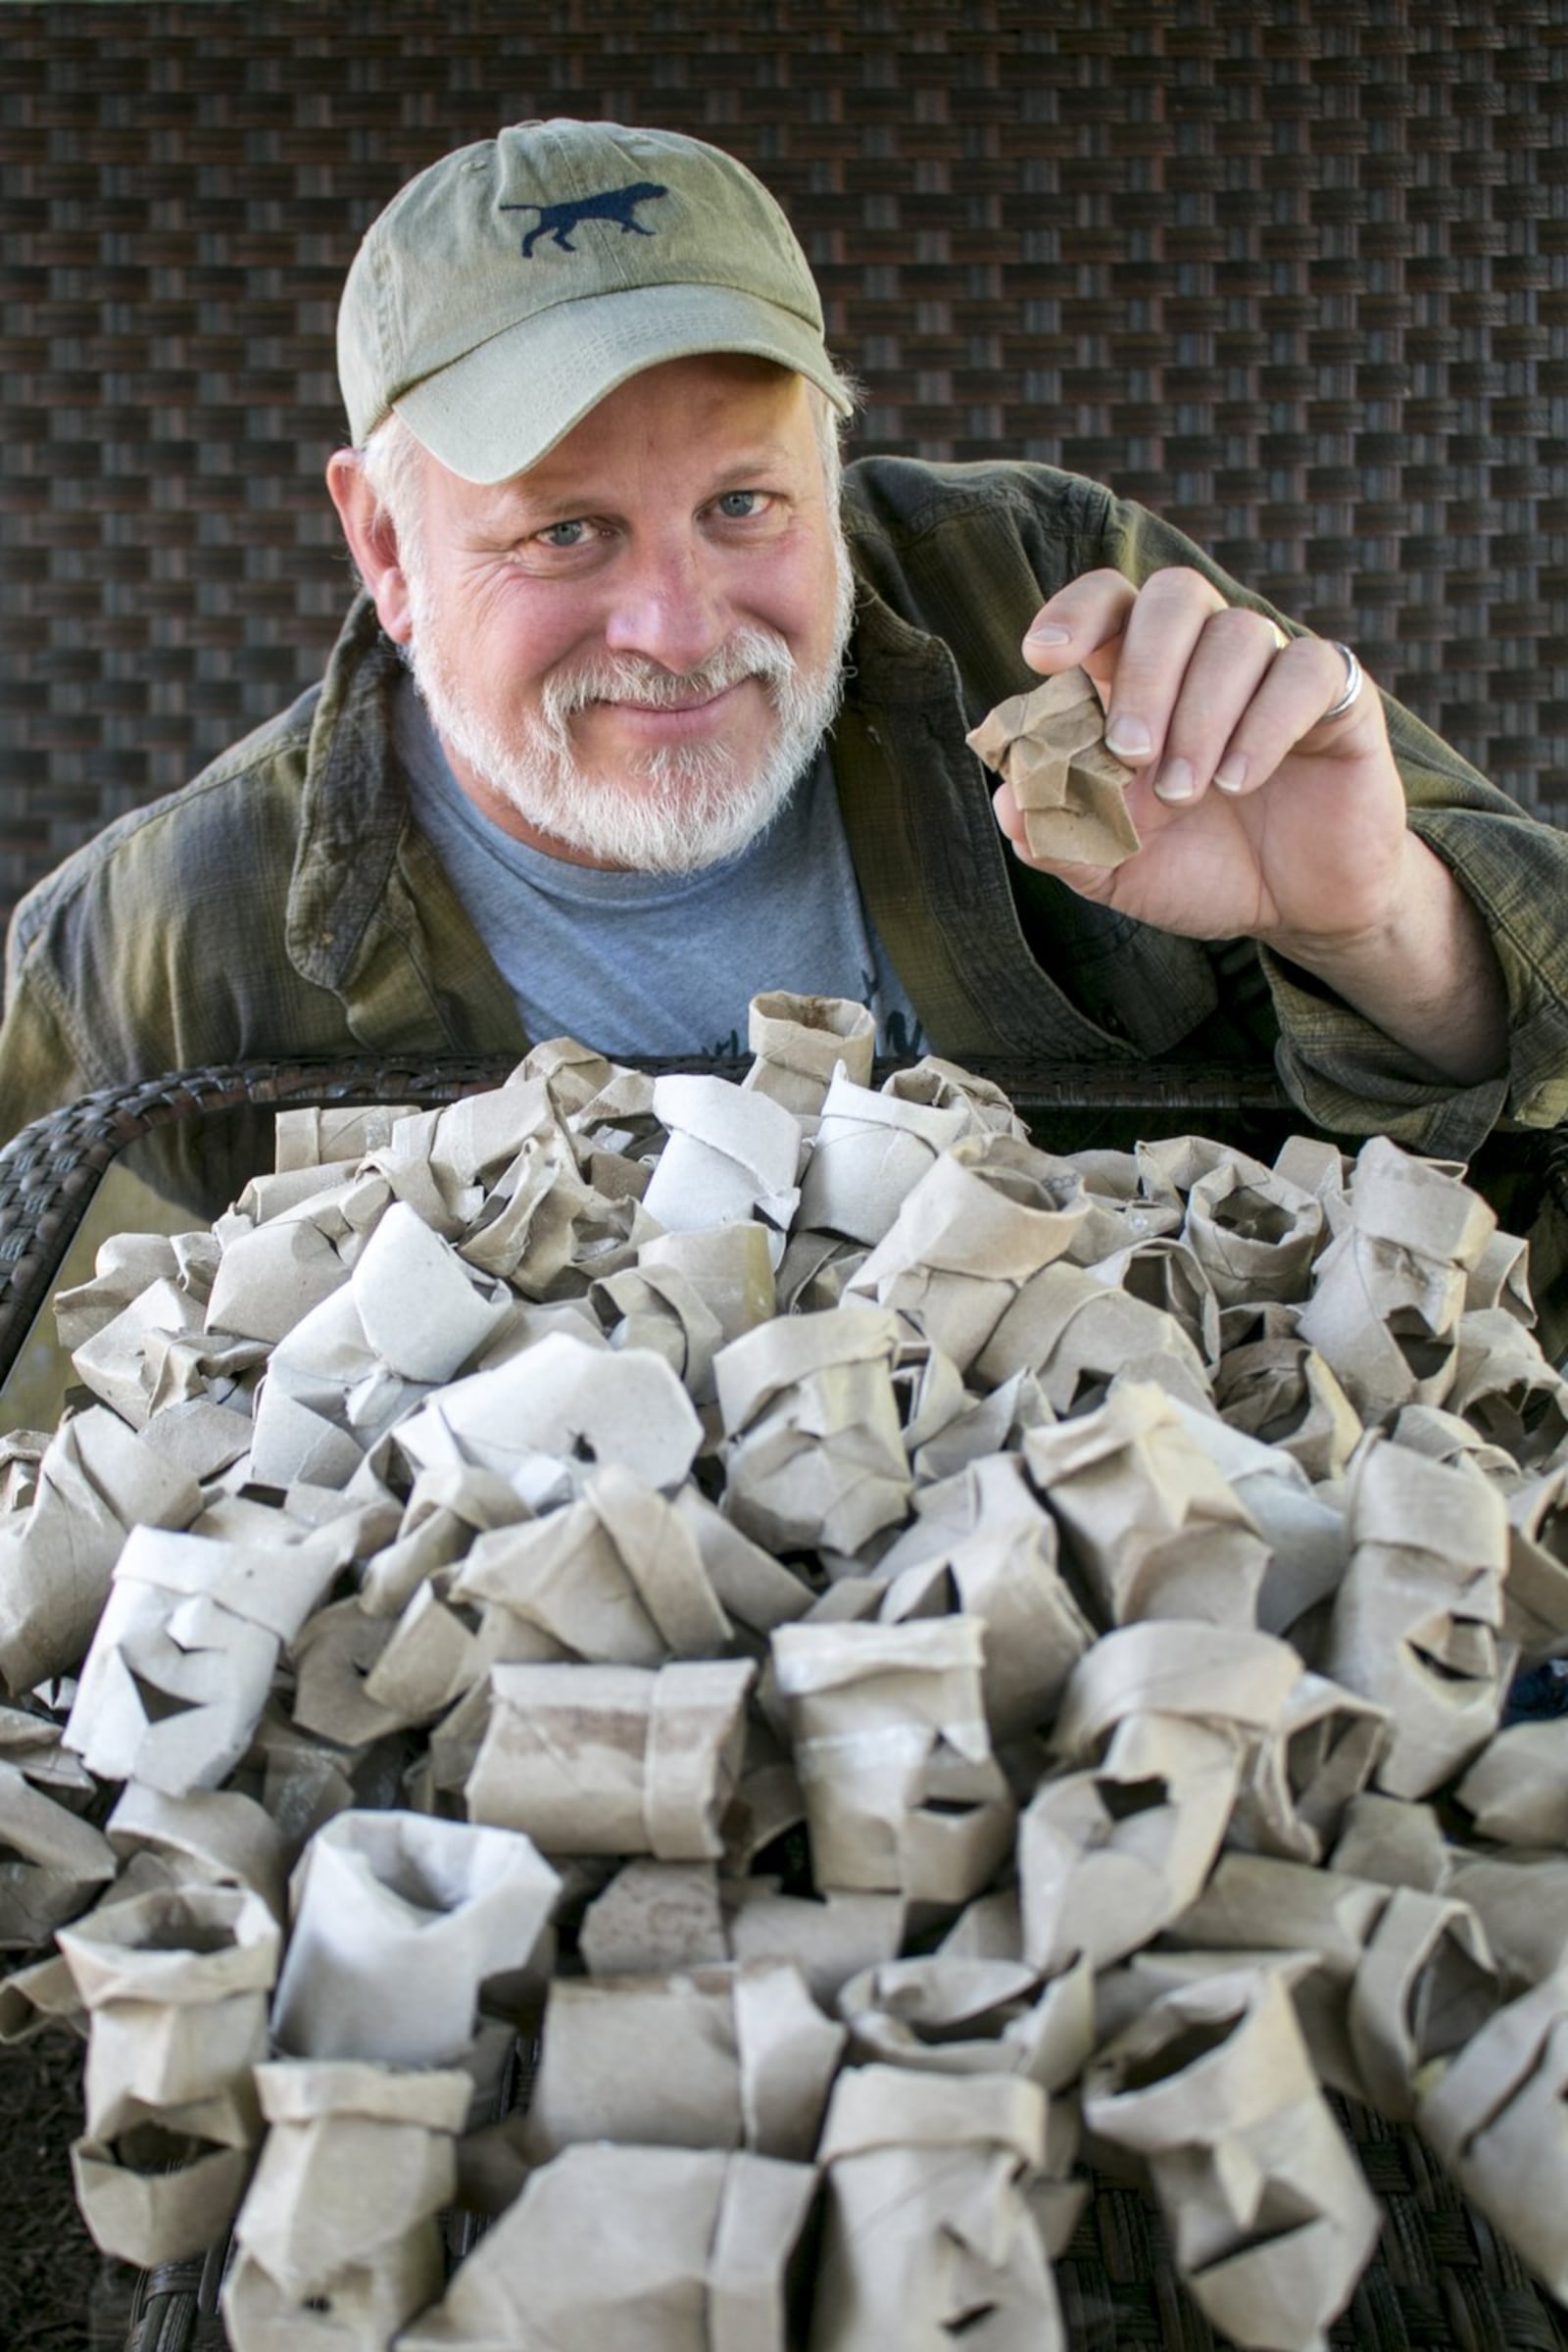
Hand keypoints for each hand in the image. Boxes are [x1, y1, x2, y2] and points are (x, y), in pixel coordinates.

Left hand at [995, 567, 1405, 956]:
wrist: (1298, 910)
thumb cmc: (1203, 870)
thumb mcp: (1117, 869)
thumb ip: (1061, 840)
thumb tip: (1008, 804)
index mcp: (1144, 677)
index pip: (1111, 604)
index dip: (1075, 612)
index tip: (1042, 657)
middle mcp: (1209, 655)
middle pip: (1174, 597)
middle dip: (1144, 671)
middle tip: (1131, 753)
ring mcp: (1275, 668)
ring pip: (1237, 634)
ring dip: (1200, 716)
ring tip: (1186, 794)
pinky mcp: (1339, 696)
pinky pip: (1305, 670)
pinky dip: (1264, 724)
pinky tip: (1239, 780)